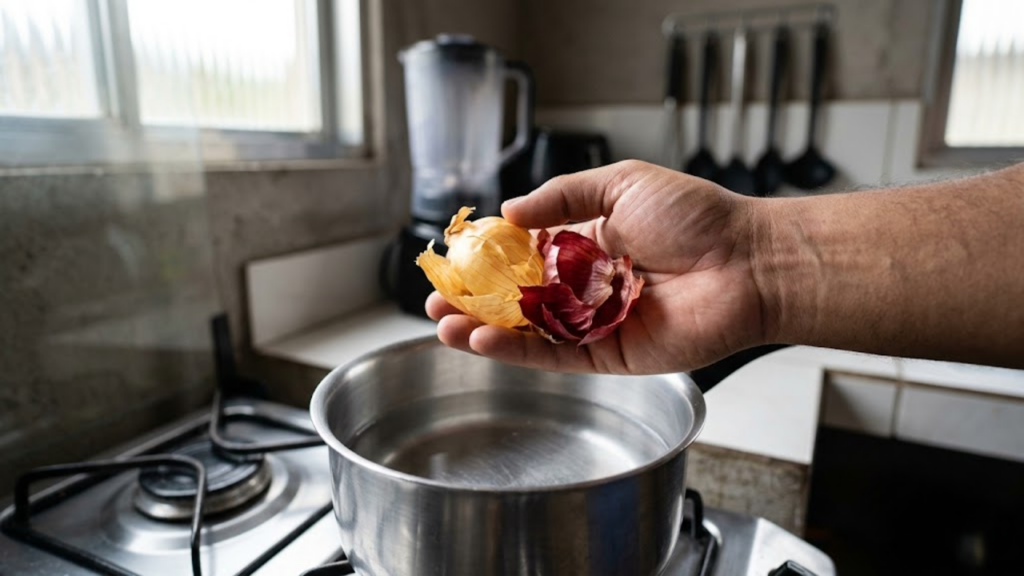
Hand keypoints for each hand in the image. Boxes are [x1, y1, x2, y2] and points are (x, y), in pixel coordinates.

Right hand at [427, 160, 769, 373]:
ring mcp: (595, 323)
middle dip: (474, 302)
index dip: (486, 261)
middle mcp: (586, 287)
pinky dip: (516, 352)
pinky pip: (555, 356)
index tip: (454, 260)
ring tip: (442, 323)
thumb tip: (510, 211)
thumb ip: (563, 196)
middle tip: (437, 300)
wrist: (746, 262)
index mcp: (588, 244)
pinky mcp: (608, 355)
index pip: (523, 256)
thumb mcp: (621, 184)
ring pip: (528, 333)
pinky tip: (482, 341)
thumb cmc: (696, 217)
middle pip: (517, 300)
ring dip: (483, 331)